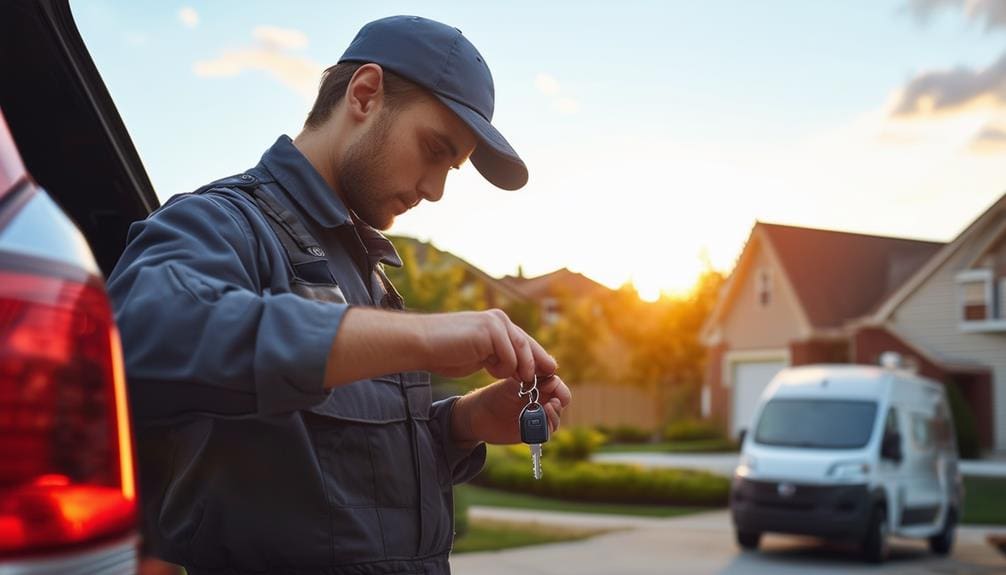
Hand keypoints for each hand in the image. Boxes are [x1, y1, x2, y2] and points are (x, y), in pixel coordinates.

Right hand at [418, 309, 554, 381]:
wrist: (421, 344)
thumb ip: (498, 357)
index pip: (524, 342)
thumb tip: (519, 370)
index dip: (537, 359)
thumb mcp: (479, 356)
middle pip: (528, 346)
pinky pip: (509, 357)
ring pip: (521, 352)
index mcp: (497, 323)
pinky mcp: (490, 330)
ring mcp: (496, 323)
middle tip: (536, 385)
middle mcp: (499, 320)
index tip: (548, 374)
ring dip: (517, 370)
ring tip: (505, 376)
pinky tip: (488, 367)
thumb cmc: (445, 353)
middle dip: (535, 367)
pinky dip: (503, 369)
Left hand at [451, 374, 571, 445]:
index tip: (553, 387)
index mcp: (539, 387)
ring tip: (545, 410)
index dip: (558, 387)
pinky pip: (546, 433)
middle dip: (559, 401)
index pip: (557, 385)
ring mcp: (538, 418)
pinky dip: (544, 429)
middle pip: (561, 401)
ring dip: (553, 415)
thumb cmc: (494, 395)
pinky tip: (537, 424)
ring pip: (555, 418)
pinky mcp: (532, 433)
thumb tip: (549, 373)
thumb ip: (530, 379)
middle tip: (553, 402)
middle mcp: (542, 402)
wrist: (479, 416)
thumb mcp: (512, 384)